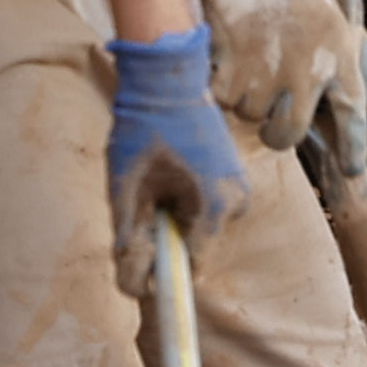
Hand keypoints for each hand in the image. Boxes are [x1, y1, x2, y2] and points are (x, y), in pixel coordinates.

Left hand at [107, 26, 253, 287]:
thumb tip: (135, 287)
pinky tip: (168, 171)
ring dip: (174, 217)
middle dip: (165, 237)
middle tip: (139, 203)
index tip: (139, 262)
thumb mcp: (126, 190)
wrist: (166, 79)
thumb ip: (130, 242)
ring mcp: (241, 188)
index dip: (163, 271)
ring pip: (201, 226)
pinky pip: (207, 206)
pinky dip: (185, 200)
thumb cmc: (143, 131)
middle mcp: (238, 203)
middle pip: (196, 245)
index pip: (194, 266)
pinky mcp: (235, 176)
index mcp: (215, 208)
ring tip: (153, 180)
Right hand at [181, 0, 366, 149]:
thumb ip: (364, 64)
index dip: (353, 148)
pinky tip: (230, 57)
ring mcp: (268, 70)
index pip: (354, 115)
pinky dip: (222, 85)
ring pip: (251, 117)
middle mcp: (308, 68)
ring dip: (247, 100)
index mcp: (340, 55)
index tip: (349, 169)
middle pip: (288, 134)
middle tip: (272, 121)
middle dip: (277, 134)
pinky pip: (224, 100)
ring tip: (252, 63)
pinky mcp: (232, 67)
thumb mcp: (343, 19)